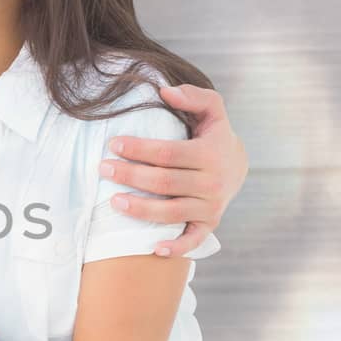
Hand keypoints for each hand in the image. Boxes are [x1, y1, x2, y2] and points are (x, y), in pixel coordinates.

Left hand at [100, 83, 248, 257]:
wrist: (236, 167)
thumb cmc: (213, 135)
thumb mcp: (212, 110)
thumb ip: (193, 96)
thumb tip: (165, 91)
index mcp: (210, 153)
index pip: (168, 153)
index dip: (139, 149)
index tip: (114, 144)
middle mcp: (213, 182)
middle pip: (165, 182)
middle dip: (131, 176)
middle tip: (104, 169)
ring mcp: (211, 206)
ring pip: (172, 212)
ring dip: (141, 210)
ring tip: (113, 202)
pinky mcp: (209, 225)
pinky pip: (193, 240)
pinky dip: (176, 247)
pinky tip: (153, 248)